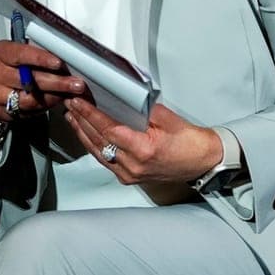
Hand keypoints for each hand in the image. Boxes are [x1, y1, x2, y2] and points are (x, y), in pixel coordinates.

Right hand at [0, 39, 84, 125]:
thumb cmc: (0, 66)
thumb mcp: (9, 53)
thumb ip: (30, 54)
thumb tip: (62, 59)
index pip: (20, 55)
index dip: (41, 59)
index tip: (59, 63)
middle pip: (28, 80)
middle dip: (56, 83)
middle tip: (77, 84)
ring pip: (29, 99)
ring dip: (53, 98)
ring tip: (69, 95)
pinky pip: (26, 112)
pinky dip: (43, 107)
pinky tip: (54, 102)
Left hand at [64, 98, 222, 203]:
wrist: (204, 162)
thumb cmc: (190, 142)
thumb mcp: (169, 119)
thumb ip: (144, 110)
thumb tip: (122, 98)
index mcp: (143, 150)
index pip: (108, 129)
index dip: (90, 114)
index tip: (78, 102)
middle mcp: (132, 165)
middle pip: (98, 140)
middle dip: (81, 120)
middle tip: (70, 104)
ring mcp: (129, 174)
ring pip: (97, 151)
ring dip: (82, 133)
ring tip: (71, 116)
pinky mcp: (129, 177)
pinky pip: (104, 160)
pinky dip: (93, 145)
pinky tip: (85, 134)